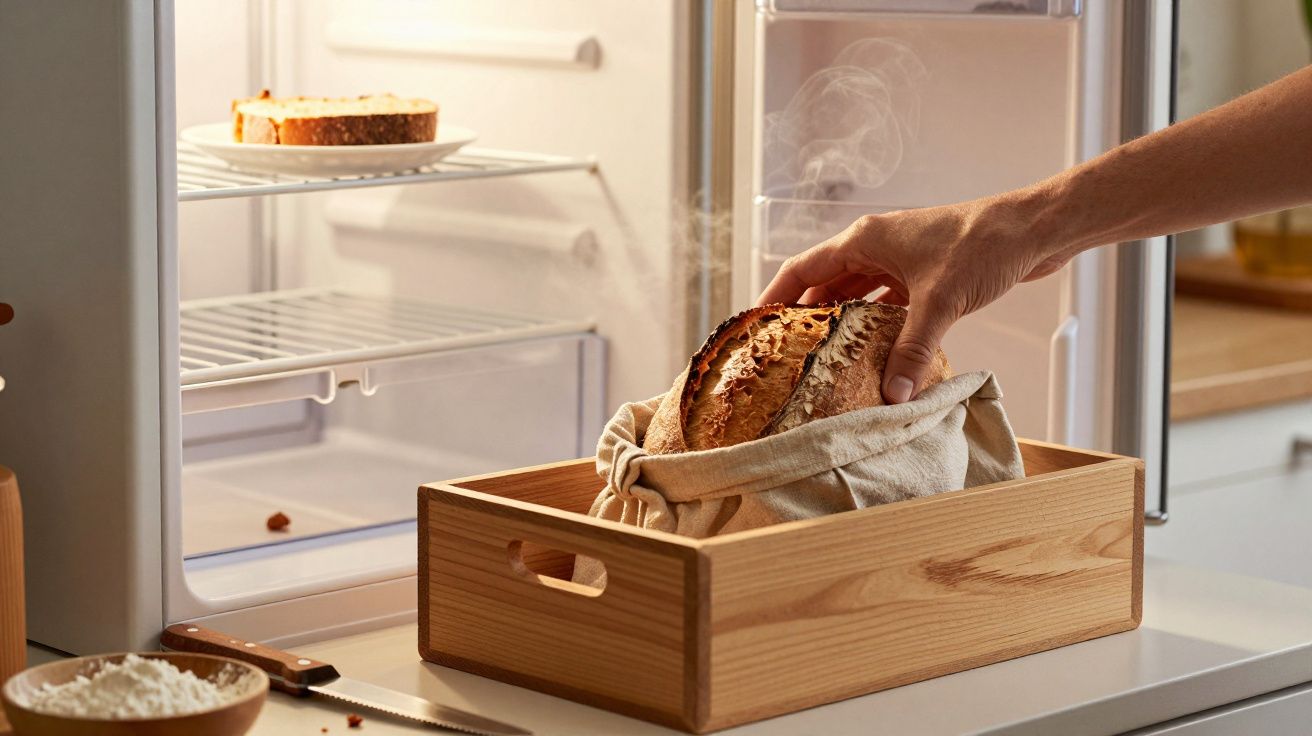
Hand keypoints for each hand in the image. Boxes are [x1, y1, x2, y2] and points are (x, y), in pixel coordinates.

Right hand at [756, 192, 1079, 403]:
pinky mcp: (922, 273)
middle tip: (785, 354)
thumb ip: (912, 350)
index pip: (801, 270)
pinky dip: (875, 324)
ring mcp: (898, 259)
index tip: (754, 325)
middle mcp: (875, 247)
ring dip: (841, 323)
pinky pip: (884, 301)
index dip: (774, 297)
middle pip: (824, 285)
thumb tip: (893, 395)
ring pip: (855, 294)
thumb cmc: (983, 246)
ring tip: (820, 359)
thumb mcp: (940, 303)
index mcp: (864, 240)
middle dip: (805, 317)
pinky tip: (871, 351)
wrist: (1032, 230)